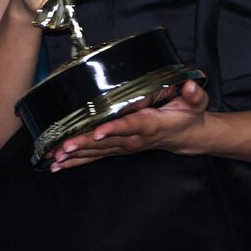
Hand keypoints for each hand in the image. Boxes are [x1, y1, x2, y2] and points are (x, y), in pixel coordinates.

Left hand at [49, 80, 209, 170]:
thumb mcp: (196, 102)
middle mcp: (134, 138)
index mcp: (150, 124)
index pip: (130, 126)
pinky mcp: (119, 148)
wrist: (187, 136)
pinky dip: (77, 160)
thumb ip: (193, 94)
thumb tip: (190, 85)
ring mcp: (125, 146)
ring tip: (54, 159)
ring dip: (75, 155)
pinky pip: (96, 156)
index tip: (98, 133)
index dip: (114, 130)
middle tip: (62, 148)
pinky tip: (58, 164)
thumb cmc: (188, 114)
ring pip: (97, 152)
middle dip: (83, 145)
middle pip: (106, 142)